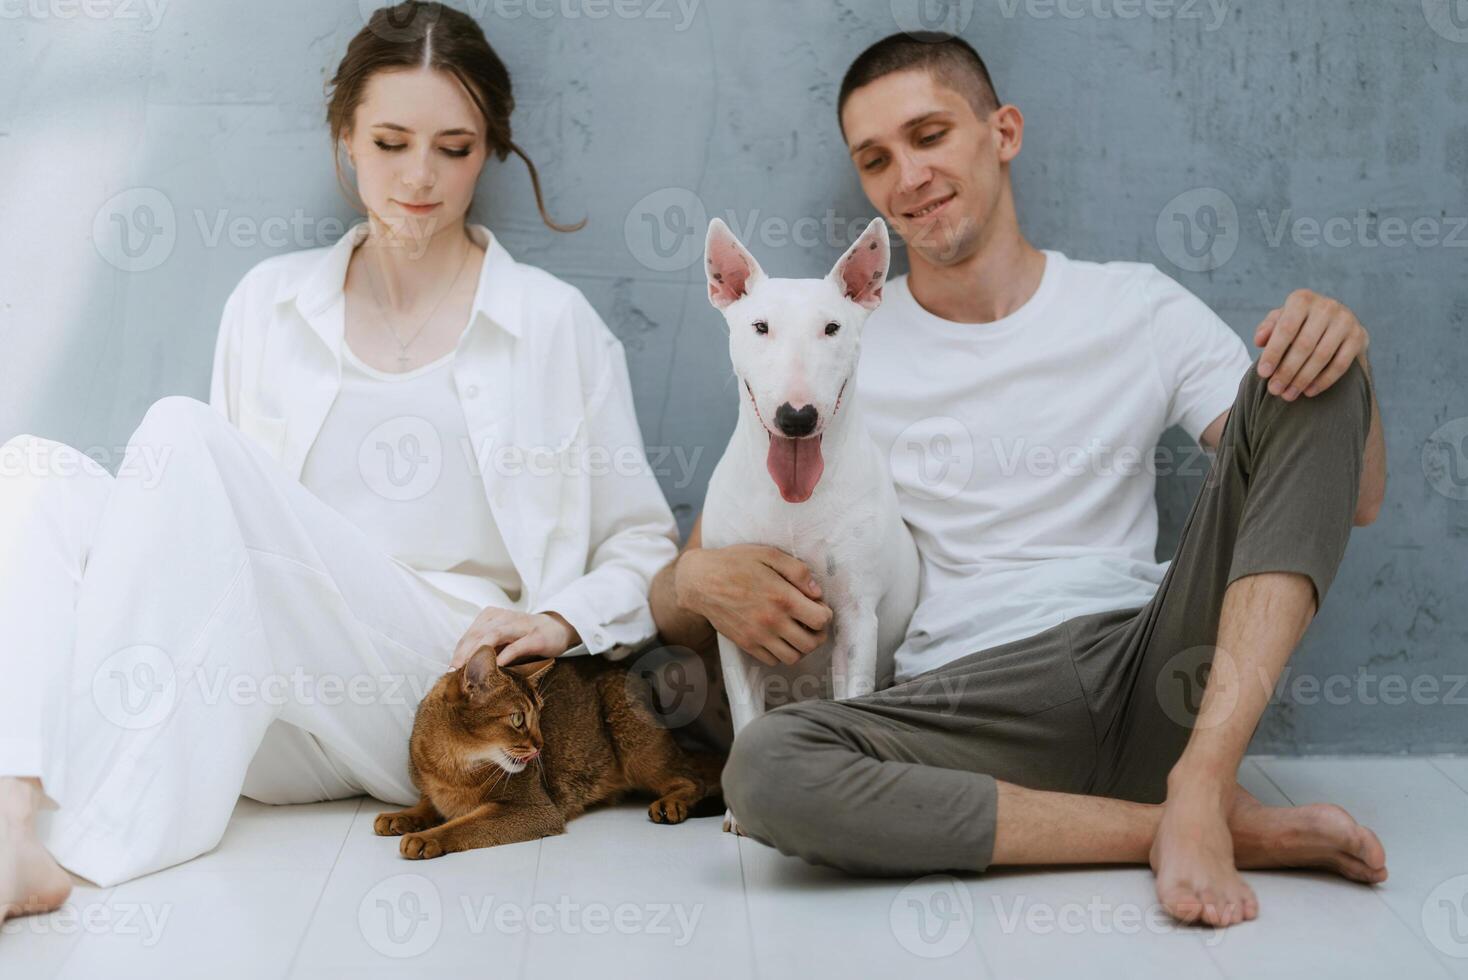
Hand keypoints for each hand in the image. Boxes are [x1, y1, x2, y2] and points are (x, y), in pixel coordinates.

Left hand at [449, 608, 578, 668]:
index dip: (458, 652)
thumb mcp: (502, 639)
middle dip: (464, 654)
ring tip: (469, 670)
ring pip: (494, 635)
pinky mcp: (536, 636)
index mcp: (492, 615)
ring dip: (479, 653)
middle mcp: (505, 617)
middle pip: (478, 634)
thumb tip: (462, 669)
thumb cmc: (524, 637)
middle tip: (454, 673)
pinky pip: (516, 646)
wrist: (558, 629)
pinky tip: (495, 667)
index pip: (470, 634)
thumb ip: (485, 648)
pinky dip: (504, 656)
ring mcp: (521, 625)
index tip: (450, 670)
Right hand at [674, 545, 832, 667]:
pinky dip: (780, 653)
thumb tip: (817, 592)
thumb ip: (797, 571)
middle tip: (812, 622)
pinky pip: (772, 660)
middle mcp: (772, 622)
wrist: (700, 580)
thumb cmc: (735, 563)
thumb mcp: (769, 554)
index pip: (820, 620)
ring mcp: (757, 636)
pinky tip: (778, 636)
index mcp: (782, 598)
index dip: (825, 614)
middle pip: (811, 643)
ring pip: (793, 657)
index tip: (818, 606)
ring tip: (797, 631)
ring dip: (801, 647)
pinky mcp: (745, 644)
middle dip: (818, 634)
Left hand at [1254, 289, 1369, 400]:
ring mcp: (1346, 320)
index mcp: (1302, 299)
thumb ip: (1268, 328)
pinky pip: (1340, 364)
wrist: (1333, 322)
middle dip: (1286, 371)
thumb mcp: (1280, 320)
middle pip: (1304, 345)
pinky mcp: (1359, 336)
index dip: (1273, 352)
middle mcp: (1326, 306)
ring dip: (1302, 379)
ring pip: (1322, 356)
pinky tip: (1308, 391)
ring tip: (1288, 394)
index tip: (1263, 373)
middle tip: (1274, 390)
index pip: (1286, 328)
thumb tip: (1259, 340)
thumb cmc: (1298, 323)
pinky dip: (1323, 380)